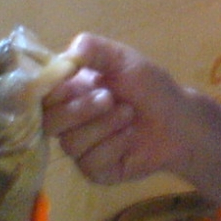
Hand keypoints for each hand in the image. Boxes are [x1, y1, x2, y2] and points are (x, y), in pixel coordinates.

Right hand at [42, 33, 189, 184]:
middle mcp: (69, 121)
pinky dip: (114, 145)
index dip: (50, 91)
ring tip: (128, 114)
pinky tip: (130, 136)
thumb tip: (70, 50)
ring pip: (70, 144)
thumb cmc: (150, 88)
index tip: (69, 81)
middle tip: (109, 98)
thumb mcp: (125, 61)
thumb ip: (96, 51)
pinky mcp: (96, 170)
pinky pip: (91, 163)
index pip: (41, 95)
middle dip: (80, 109)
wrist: (180, 121)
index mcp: (69, 93)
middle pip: (49, 122)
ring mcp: (81, 148)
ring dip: (104, 126)